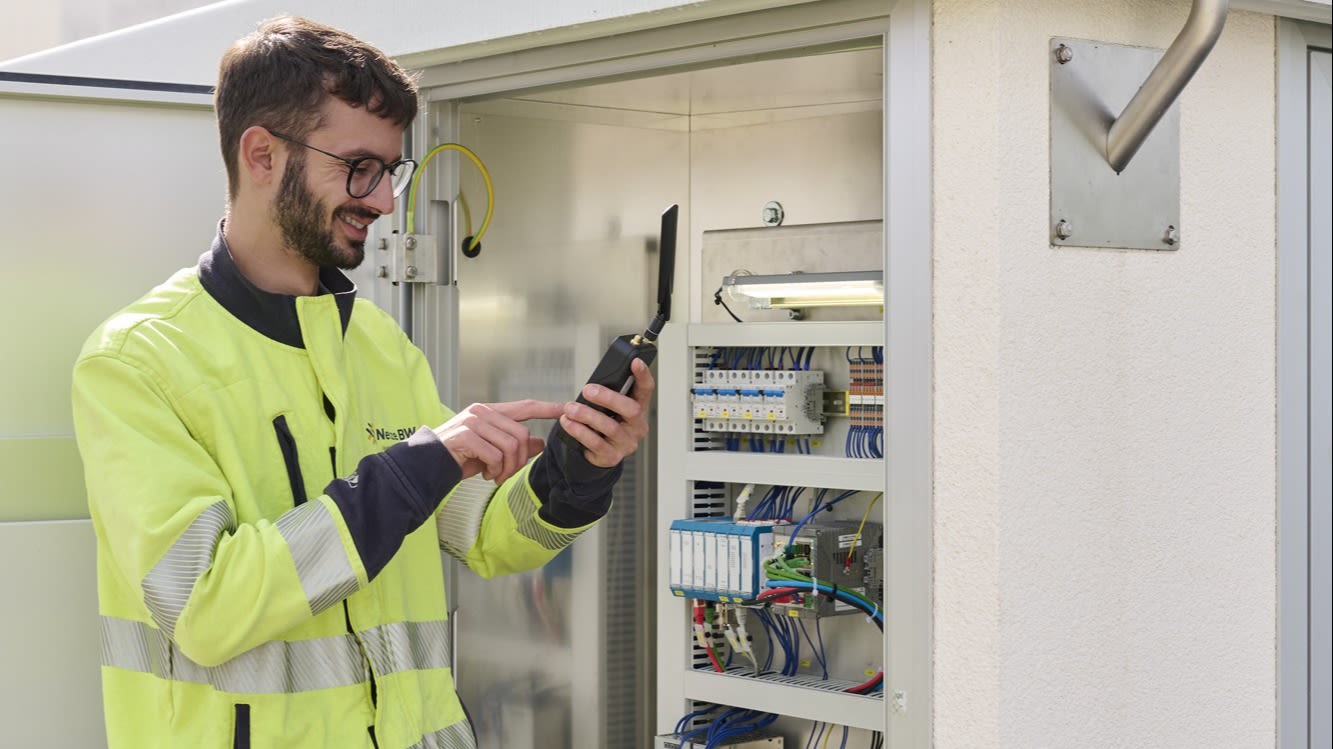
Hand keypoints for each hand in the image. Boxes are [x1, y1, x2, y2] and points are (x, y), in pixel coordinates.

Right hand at [433, 400, 564, 482]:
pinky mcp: (467, 435)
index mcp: (490, 412)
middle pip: (522, 435)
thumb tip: (541, 444)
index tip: (565, 409)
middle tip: (506, 474)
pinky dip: (494, 470)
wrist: (427, 465)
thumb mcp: (492, 451)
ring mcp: (474, 422)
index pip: (525, 407)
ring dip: (507, 468)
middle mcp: (482, 412)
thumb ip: (515, 445)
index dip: (547, 408)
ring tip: (495, 475)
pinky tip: (486, 475)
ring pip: (511, 446)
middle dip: (520, 460)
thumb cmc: (459, 457)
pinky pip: (496, 455)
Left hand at [559, 358, 654, 467]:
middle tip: (588, 390)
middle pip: (631, 409)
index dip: (643, 375)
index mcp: (639, 408)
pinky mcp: (612, 456)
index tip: (635, 362)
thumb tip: (585, 388)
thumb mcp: (606, 407)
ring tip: (570, 409)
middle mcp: (637, 426)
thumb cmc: (603, 423)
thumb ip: (602, 396)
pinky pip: (596, 443)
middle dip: (608, 398)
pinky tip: (568, 423)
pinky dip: (580, 431)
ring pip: (610, 427)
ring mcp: (627, 442)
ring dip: (587, 415)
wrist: (598, 453)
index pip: (646, 390)